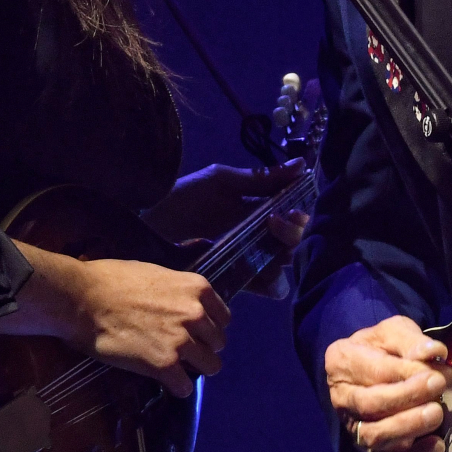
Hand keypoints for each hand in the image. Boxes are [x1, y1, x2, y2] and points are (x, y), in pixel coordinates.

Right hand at [0, 245, 229, 398]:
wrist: (81, 298)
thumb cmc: (111, 280)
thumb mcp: (156, 274)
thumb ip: (178, 292)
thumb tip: (185, 305)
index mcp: (197, 288)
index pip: (223, 317)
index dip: (208, 328)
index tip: (196, 334)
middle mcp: (196, 314)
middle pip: (219, 343)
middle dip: (203, 348)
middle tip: (182, 351)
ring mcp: (182, 341)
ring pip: (210, 366)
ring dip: (194, 369)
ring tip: (175, 368)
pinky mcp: (164, 365)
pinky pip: (185, 387)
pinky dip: (176, 387)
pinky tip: (164, 381)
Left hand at [143, 161, 308, 297]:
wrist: (149, 224)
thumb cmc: (184, 198)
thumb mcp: (222, 181)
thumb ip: (261, 178)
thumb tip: (302, 164)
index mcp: (254, 210)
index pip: (290, 216)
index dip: (297, 214)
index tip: (291, 208)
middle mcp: (254, 236)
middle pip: (290, 241)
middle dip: (291, 233)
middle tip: (275, 222)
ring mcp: (245, 260)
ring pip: (281, 265)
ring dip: (282, 256)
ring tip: (266, 248)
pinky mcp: (233, 281)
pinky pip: (264, 287)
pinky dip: (270, 282)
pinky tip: (262, 272)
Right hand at [324, 316, 450, 451]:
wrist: (369, 368)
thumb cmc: (382, 348)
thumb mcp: (393, 332)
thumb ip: (412, 340)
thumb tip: (434, 352)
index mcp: (342, 361)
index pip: (374, 371)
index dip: (407, 373)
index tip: (436, 371)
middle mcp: (341, 397)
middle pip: (370, 405)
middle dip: (407, 398)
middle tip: (438, 386)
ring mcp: (354, 427)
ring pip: (375, 436)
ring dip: (409, 427)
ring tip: (436, 413)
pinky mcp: (371, 449)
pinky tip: (436, 445)